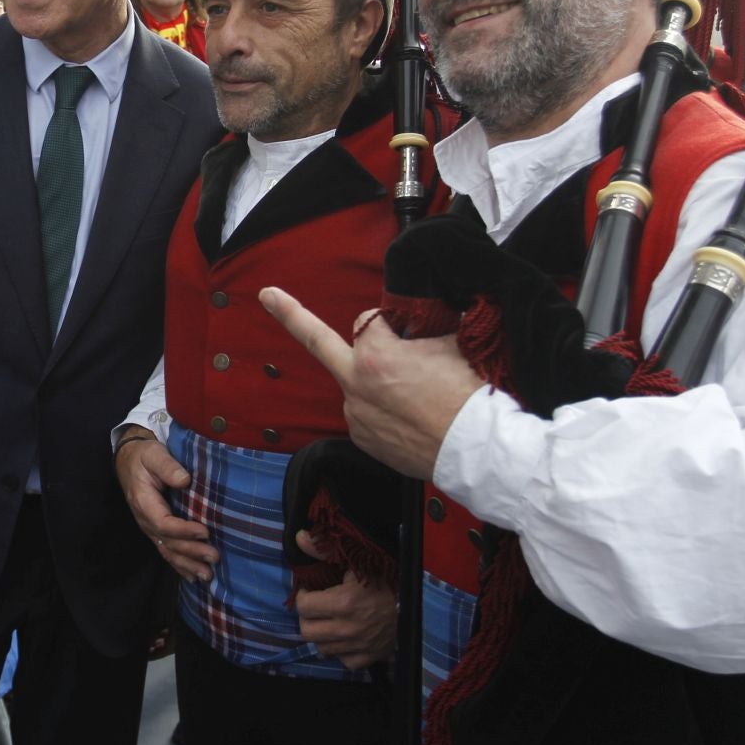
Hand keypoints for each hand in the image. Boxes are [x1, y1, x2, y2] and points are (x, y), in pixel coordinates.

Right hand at [114, 425, 217, 581]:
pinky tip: (193, 577)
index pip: (163, 523)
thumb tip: (185, 480)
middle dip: (191, 552)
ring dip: (188, 564)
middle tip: (214, 557)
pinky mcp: (156, 531)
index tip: (205, 531)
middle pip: (168, 542)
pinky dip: (180, 566)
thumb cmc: (144, 456)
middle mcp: (145, 519)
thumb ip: (168, 467)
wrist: (129, 461)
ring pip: (168, 551)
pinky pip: (166, 551)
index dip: (183, 530)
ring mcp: (150, 528)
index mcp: (144, 502)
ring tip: (207, 575)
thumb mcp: (154, 455)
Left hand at [259, 289, 482, 480]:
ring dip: (374, 381)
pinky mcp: (363, 439)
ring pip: (357, 383)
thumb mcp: (452, 345)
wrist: (477, 450)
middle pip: (321, 342)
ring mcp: (357, 415)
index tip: (398, 323)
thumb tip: (421, 321)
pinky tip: (409, 417)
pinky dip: (381, 410)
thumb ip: (426, 329)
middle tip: (268, 294)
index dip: (388, 319)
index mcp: (375, 356)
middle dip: (291, 315)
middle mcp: (356, 385)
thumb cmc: (469, 396)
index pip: (368, 319)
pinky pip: (366, 413)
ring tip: (416, 397)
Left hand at [294, 530, 396, 668]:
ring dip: (322, 635)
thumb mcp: (356, 562)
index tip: (311, 591)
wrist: (418, 605)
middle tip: (316, 608)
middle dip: (307, 618)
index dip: (303, 596)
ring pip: (322, 648)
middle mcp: (347, 628)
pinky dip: (341, 652)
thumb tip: (299, 538)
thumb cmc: (386, 581)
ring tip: (329, 622)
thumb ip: (325, 551)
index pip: (303, 606)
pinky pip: (344, 661)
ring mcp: (357, 646)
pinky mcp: (368, 658)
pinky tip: (346, 639)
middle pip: (307, 631)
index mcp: (343, 603)